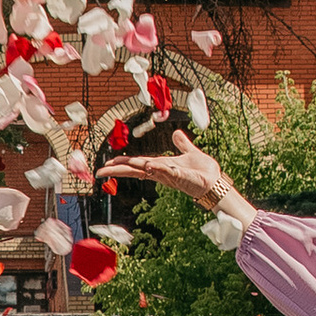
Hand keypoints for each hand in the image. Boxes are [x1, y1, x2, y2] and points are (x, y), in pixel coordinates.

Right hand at [102, 130, 254, 221]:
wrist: (216, 182)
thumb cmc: (203, 171)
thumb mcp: (190, 152)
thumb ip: (183, 144)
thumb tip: (177, 133)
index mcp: (161, 165)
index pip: (138, 163)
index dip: (123, 163)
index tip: (108, 163)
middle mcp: (161, 172)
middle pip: (135, 169)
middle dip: (117, 170)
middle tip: (99, 171)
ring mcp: (169, 175)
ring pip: (145, 170)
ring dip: (130, 167)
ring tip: (111, 167)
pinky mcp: (179, 177)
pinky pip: (166, 170)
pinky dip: (157, 167)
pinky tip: (147, 164)